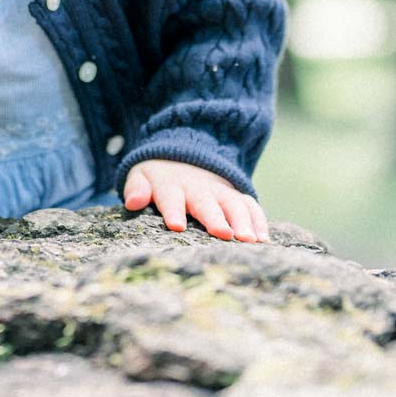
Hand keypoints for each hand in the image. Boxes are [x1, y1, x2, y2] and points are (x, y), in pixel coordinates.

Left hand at [122, 159, 269, 242]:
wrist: (182, 156)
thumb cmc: (158, 179)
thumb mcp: (141, 176)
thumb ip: (136, 188)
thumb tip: (132, 202)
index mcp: (171, 185)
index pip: (171, 197)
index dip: (174, 210)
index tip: (178, 226)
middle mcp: (198, 188)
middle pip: (207, 203)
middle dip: (215, 218)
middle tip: (224, 234)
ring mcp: (220, 191)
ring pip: (233, 204)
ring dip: (242, 221)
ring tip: (249, 240)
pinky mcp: (235, 196)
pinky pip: (250, 206)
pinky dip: (258, 220)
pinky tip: (263, 239)